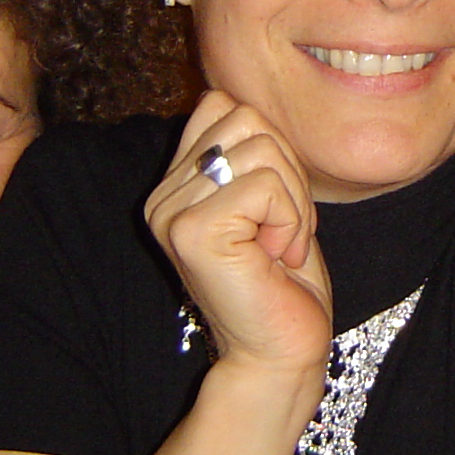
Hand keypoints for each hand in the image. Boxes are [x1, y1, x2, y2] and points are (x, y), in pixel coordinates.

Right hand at [145, 91, 331, 392]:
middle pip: (244, 116)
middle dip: (288, 170)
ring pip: (261, 147)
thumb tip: (250, 100)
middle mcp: (162, 195)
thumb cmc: (284, 284)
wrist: (280, 354)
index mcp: (175, 184)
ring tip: (278, 246)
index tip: (275, 206)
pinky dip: (290, 220)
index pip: (222, 103)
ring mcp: (171, 211)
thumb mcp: (271, 202)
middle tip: (282, 229)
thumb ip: (253, 153)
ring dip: (292, 201)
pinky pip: (265, 184)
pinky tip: (275, 258)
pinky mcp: (193, 230)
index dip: (271, 145)